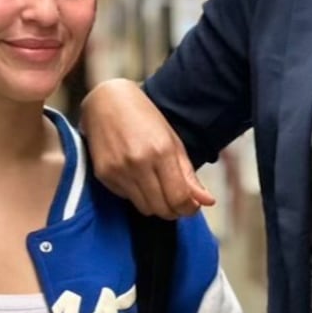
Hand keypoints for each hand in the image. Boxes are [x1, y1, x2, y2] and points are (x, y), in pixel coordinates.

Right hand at [81, 79, 213, 218]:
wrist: (107, 101)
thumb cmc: (144, 118)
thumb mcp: (173, 141)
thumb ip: (189, 174)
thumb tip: (208, 201)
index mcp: (161, 151)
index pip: (179, 198)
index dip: (189, 208)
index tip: (192, 206)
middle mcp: (139, 163)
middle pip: (162, 209)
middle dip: (174, 210)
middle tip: (177, 200)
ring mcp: (119, 170)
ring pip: (144, 208)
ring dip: (156, 204)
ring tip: (158, 187)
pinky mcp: (103, 175)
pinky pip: (127, 198)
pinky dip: (136, 194)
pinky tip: (137, 176)